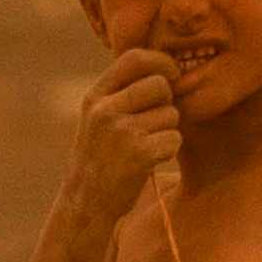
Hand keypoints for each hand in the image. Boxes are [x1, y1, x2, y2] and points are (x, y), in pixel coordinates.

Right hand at [68, 49, 183, 216]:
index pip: (134, 58)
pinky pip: (175, 138)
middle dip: (167, 102)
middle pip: (160, 85)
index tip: (173, 74)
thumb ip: (122, 91)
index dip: (161, 61)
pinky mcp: (139, 154)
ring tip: (146, 145)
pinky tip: (150, 160)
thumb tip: (166, 66)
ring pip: (171, 114)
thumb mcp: (98, 117)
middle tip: (154, 122)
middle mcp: (105, 110)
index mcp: (95, 96)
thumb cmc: (100, 156)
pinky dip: (169, 150)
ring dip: (167, 130)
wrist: (86, 202)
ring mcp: (121, 132)